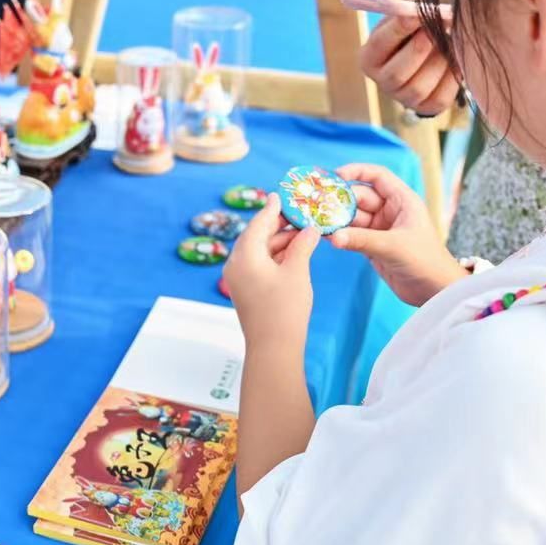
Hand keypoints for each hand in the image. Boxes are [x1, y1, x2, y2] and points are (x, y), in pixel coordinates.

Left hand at [223, 194, 318, 353]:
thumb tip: (309, 229)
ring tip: (304, 233)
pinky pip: (259, 264)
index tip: (281, 196)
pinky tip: (295, 252)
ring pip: (260, 251)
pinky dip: (276, 256)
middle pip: (257, 236)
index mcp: (244, 256)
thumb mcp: (297, 272)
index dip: (272, 209)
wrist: (273, 349)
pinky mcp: (246, 290)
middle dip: (279, 225)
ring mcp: (239, 279)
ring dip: (280, 241)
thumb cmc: (284, 310)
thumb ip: (302, 245)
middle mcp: (236, 264)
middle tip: (300, 214)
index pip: (258, 224)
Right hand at [328, 164, 467, 305]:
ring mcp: (380, 229)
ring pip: (353, 218)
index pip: (377, 176)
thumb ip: (362, 240)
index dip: (356, 172)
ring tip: (319, 224)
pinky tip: (326, 237)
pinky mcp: (373, 246)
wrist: (434, 290)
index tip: (335, 176)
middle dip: (340, 201)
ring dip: (337, 220)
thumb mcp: (393, 246)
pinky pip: (352, 235)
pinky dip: (340, 236)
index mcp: (402, 201)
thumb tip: (333, 236)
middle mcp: (390, 211)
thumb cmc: (425, 261)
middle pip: (359, 197)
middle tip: (318, 206)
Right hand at [361, 14, 459, 116]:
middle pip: (396, 73)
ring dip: (438, 61)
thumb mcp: (409, 15)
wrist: (432, 56)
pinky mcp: (427, 108)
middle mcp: (382, 82)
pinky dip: (451, 76)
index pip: (378, 45)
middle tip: (436, 30)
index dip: (397, 29)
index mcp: (370, 58)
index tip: (415, 13)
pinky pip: (440, 97)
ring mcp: (404, 99)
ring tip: (449, 41)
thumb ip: (410, 4)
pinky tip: (455, 58)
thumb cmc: (416, 30)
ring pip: (419, 86)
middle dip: (418, 50)